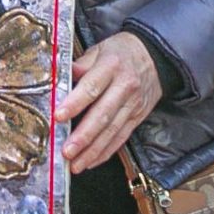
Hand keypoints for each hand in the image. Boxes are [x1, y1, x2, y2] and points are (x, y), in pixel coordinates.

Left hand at [57, 33, 162, 172]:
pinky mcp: (138, 117)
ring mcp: (133, 105)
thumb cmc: (121, 52)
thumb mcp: (99, 49)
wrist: (155, 57)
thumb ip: (79, 64)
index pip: (91, 87)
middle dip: (84, 136)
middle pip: (103, 115)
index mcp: (111, 66)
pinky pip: (121, 137)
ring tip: (76, 163)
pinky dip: (106, 151)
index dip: (75, 103)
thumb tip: (57, 75)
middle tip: (67, 151)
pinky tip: (91, 161)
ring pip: (112, 131)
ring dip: (93, 150)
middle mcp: (124, 87)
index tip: (59, 117)